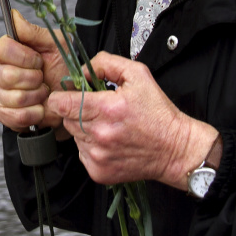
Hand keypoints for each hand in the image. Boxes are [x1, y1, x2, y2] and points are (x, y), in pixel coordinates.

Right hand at [0, 10, 68, 131]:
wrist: (68, 99)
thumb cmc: (61, 69)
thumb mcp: (55, 45)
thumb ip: (33, 32)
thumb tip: (13, 14)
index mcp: (7, 50)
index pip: (1, 49)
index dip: (23, 57)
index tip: (39, 60)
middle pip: (6, 75)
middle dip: (34, 80)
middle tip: (43, 79)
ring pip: (13, 97)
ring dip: (36, 97)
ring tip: (42, 94)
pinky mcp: (0, 112)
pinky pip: (15, 116)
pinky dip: (34, 113)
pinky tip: (39, 108)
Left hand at [45, 51, 218, 189]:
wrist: (175, 149)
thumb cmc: (158, 113)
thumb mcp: (138, 74)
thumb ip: (105, 63)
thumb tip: (83, 71)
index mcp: (106, 109)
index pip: (59, 103)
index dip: (62, 96)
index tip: (72, 95)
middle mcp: (99, 134)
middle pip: (65, 119)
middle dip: (76, 111)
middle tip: (98, 110)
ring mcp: (97, 155)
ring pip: (74, 136)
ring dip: (85, 130)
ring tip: (108, 127)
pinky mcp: (98, 172)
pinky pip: (82, 154)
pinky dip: (91, 147)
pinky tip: (110, 142)